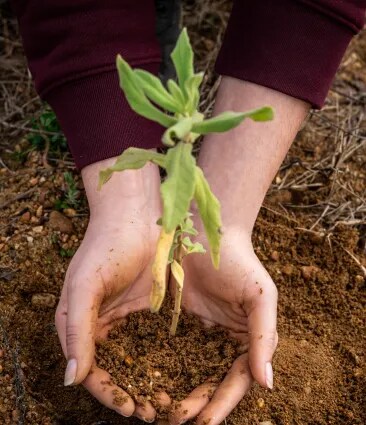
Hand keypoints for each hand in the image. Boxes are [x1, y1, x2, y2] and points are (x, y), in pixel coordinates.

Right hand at [55, 158, 168, 421]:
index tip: (132, 410)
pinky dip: (168, 360)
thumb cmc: (105, 245)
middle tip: (158, 413)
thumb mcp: (84, 286)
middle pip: (118, 372)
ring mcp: (129, 317)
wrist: (138, 213)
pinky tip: (185, 371)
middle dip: (135, 394)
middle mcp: (104, 326)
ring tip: (174, 401)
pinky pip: (158, 341)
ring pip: (140, 361)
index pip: (92, 372)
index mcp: (82, 325)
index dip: (109, 394)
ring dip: (154, 382)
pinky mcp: (152, 308)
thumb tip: (71, 379)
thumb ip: (77, 331)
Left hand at [168, 77, 307, 424]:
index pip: (236, 381)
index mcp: (244, 338)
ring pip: (186, 370)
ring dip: (175, 390)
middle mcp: (221, 338)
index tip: (204, 422)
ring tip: (158, 408)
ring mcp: (197, 330)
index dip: (222, 404)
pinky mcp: (174, 319)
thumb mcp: (260, 297)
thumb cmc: (239, 260)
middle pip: (209, 381)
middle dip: (195, 403)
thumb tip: (267, 383)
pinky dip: (158, 365)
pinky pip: (165, 348)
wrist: (206, 229)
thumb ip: (264, 337)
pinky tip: (144, 377)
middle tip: (175, 418)